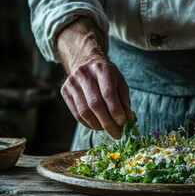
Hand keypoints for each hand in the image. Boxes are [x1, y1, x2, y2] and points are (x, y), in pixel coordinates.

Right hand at [57, 17, 132, 138]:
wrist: (85, 61)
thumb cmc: (107, 75)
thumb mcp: (120, 82)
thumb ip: (124, 100)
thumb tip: (128, 119)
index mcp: (101, 69)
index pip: (108, 93)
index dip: (115, 110)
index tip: (123, 123)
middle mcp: (84, 74)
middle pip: (95, 104)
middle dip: (107, 122)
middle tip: (117, 133)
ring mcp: (72, 83)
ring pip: (84, 111)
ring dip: (97, 125)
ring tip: (108, 130)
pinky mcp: (65, 91)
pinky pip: (76, 114)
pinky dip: (88, 124)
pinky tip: (97, 126)